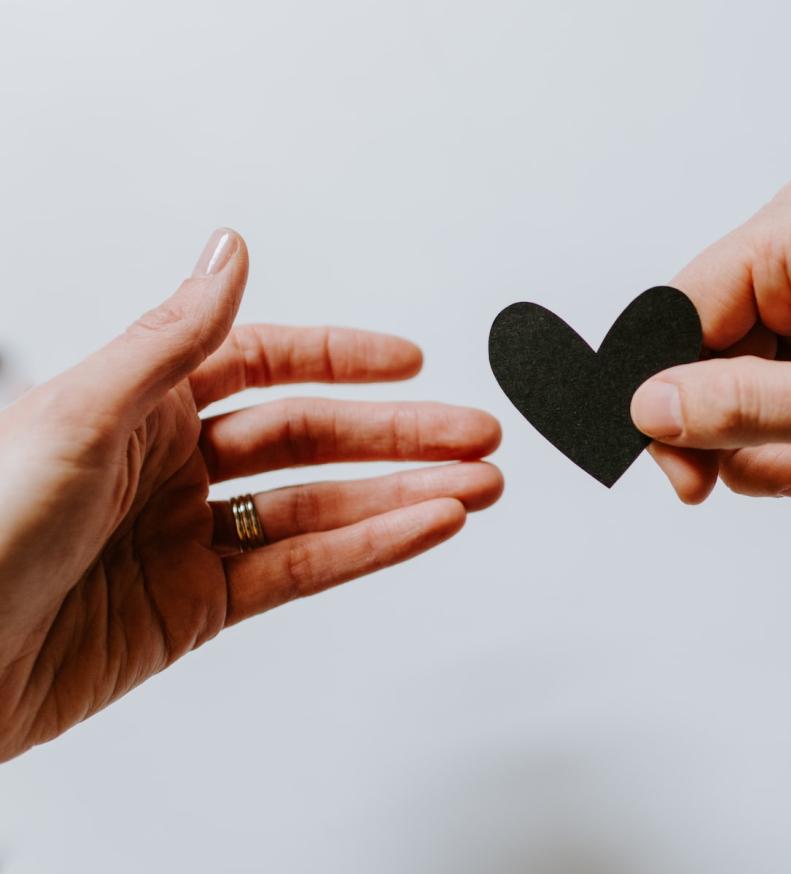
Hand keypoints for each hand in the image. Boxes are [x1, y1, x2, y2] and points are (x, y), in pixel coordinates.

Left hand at [0, 230, 501, 760]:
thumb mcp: (78, 416)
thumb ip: (172, 339)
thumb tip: (229, 252)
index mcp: (135, 405)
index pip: (260, 364)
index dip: (339, 359)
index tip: (408, 361)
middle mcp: (168, 467)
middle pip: (309, 438)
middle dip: (399, 433)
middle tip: (473, 432)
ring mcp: (188, 539)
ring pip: (320, 507)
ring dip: (403, 494)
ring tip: (476, 485)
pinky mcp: (198, 609)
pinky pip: (302, 570)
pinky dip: (370, 549)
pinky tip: (422, 527)